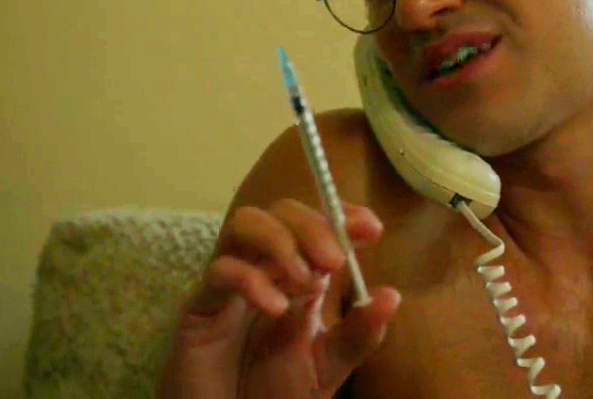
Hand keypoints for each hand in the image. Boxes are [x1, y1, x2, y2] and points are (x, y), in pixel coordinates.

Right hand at [156, 198, 400, 397]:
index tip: (371, 228)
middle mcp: (265, 269)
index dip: (342, 216)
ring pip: (244, 222)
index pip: (319, 225)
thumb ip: (358, 334)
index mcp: (301, 276)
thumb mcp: (329, 365)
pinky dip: (250, 279)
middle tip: (335, 260)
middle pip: (282, 212)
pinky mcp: (201, 306)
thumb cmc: (275, 393)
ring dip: (280, 240)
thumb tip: (391, 296)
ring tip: (305, 280)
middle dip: (313, 226)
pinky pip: (219, 270)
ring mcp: (231, 283)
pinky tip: (276, 307)